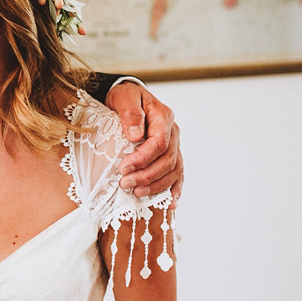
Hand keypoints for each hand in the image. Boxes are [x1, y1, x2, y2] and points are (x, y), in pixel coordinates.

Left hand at [105, 82, 182, 207]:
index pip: (159, 143)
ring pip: (174, 170)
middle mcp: (173, 133)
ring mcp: (174, 145)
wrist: (128, 98)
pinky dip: (175, 189)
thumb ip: (130, 113)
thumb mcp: (124, 97)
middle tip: (125, 184)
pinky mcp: (170, 155)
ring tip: (136, 193)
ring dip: (156, 185)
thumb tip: (135, 135)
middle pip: (167, 160)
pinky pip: (178, 174)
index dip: (142, 158)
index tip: (123, 168)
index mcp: (163, 117)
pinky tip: (170, 203)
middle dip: (146, 175)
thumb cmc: (125, 97)